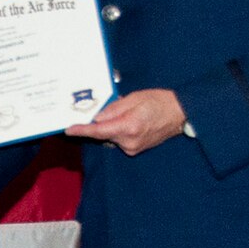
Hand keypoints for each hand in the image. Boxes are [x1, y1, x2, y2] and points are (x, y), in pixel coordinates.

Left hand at [65, 88, 185, 155]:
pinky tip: (126, 119)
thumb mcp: (133, 98)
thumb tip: (97, 118)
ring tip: (124, 111)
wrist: (179, 113)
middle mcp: (130, 141)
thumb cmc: (158, 102)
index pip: (99, 131)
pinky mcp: (135, 149)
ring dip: (109, 124)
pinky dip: (116, 129)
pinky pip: (118, 138)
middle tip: (103, 107)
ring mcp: (133, 147)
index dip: (82, 130)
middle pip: (103, 133)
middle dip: (98, 121)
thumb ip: (113, 109)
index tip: (69, 129)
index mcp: (129, 127)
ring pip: (110, 135)